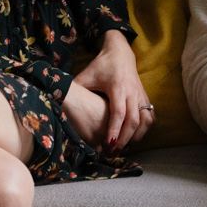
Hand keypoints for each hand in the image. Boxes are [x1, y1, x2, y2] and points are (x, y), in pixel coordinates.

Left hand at [71, 29, 153, 152]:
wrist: (120, 53)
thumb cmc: (101, 66)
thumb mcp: (84, 76)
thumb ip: (73, 90)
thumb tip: (56, 102)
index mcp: (117, 87)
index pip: (119, 113)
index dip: (115, 130)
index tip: (109, 145)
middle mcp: (132, 92)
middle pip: (134, 121)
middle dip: (125, 140)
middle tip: (113, 153)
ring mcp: (141, 95)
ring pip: (145, 121)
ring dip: (137, 137)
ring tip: (124, 149)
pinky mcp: (145, 97)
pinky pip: (150, 117)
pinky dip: (144, 130)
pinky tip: (135, 139)